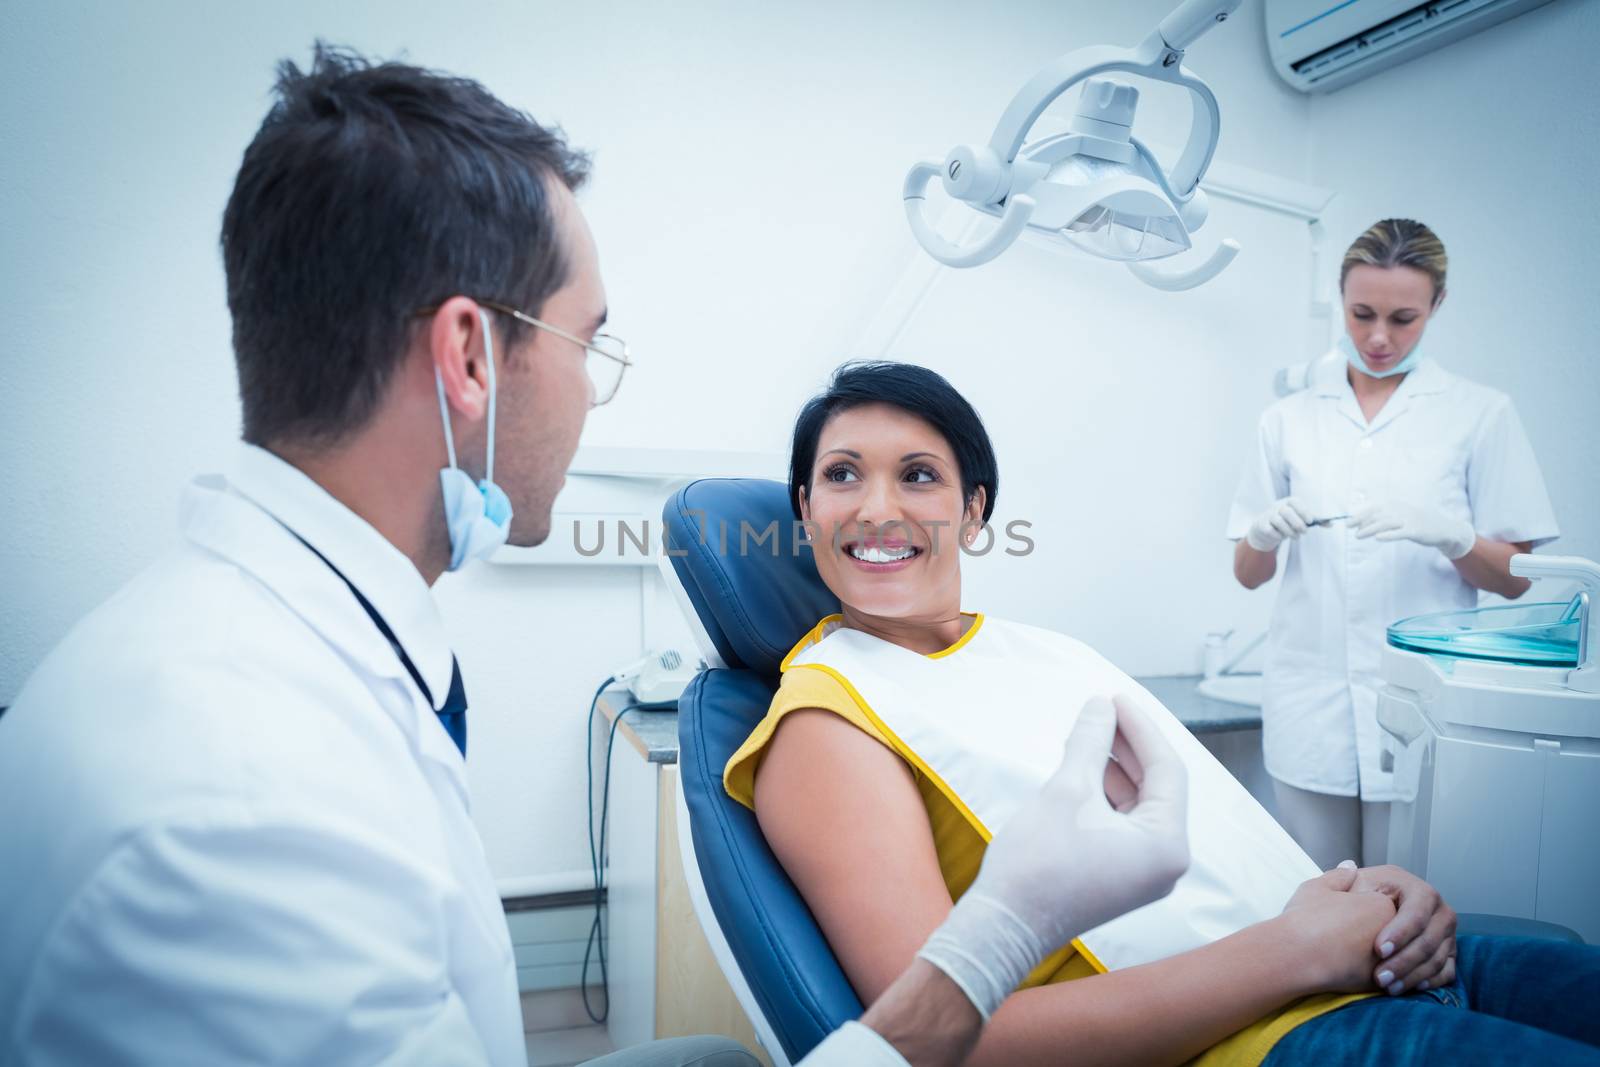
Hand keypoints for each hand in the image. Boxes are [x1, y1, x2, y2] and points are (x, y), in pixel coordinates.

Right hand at [917, 695, 1189, 1017]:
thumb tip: (1100, 704)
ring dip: (1115, 768)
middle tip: (1103, 710)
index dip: (1140, 728)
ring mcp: (1145, 874)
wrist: (1005, 924)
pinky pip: (1124, 825)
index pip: (1166, 770)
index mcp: (1167, 844)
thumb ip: (1091, 741)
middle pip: (1157, 787)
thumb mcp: (1067, 788)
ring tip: (1089, 735)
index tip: (1114, 698)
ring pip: (1139, 805)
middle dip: (1129, 746)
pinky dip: (1106, 795)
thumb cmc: (1038, 861)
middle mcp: (1166, 863)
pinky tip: (1083, 771)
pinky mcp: (1121, 877)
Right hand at [1246, 497, 1313, 551]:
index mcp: (1288, 502)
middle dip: (1297, 523)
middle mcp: (1277, 506)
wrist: (1266, 530)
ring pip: (1278, 521)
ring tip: (1296, 537)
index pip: (1295, 502)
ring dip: (1289, 531)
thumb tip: (1331, 525)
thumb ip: (1316, 521)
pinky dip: (1278, 535)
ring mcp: (1268, 515)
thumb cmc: (1288, 522)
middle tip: (1304, 532)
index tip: (1310, 521)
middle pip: (1287, 511)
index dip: (1303, 511)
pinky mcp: (1262, 525)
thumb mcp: (1302, 519)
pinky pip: (1269, 530)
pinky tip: (1282, 537)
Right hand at [1277, 867, 1397, 993]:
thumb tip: (1350, 867)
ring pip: (1384, 958)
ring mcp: (1389, 959)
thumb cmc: (1304, 920)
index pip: (1379, 908)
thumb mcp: (1316, 888)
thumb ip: (1338, 877)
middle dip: (1367, 936)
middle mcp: (1392, 930)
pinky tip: (1344, 973)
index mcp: (1380, 903)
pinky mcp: (1382, 984)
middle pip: (1386, 933)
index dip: (1355, 913)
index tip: (1335, 919)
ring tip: (1338, 956)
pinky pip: (1379, 977)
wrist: (1296, 955)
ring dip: (1368, 958)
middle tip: (1337, 937)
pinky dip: (1367, 977)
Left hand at [1341, 862, 1457, 994]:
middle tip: (1381, 978)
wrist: (1359, 919)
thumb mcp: (1341, 887)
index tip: (1378, 950)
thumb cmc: (1348, 903)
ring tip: (1388, 988)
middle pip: (1429, 937)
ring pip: (1437, 956)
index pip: (1416, 909)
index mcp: (1410, 885)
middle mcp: (1434, 905)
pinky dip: (1430, 981)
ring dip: (1413, 975)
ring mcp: (1443, 929)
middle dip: (1405, 960)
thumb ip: (1339, 879)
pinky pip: (1447, 970)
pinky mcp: (1446, 950)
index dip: (1401, 931)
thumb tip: (1349, 868)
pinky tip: (1409, 988)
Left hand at [1350, 500, 1474, 559]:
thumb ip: (1384, 518)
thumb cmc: (1417, 523)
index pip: (1374, 509)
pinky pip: (1400, 533)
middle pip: (1378, 516)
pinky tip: (1378, 538)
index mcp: (1396, 505)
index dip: (1360, 516)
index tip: (1348, 524)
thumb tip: (1362, 523)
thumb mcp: (1401, 516)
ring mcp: (1409, 520)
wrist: (1443, 528)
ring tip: (1358, 536)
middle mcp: (1401, 510)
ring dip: (1370, 529)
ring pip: (1386, 523)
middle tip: (1352, 532)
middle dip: (1363, 523)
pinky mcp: (1416, 531)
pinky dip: (1389, 535)